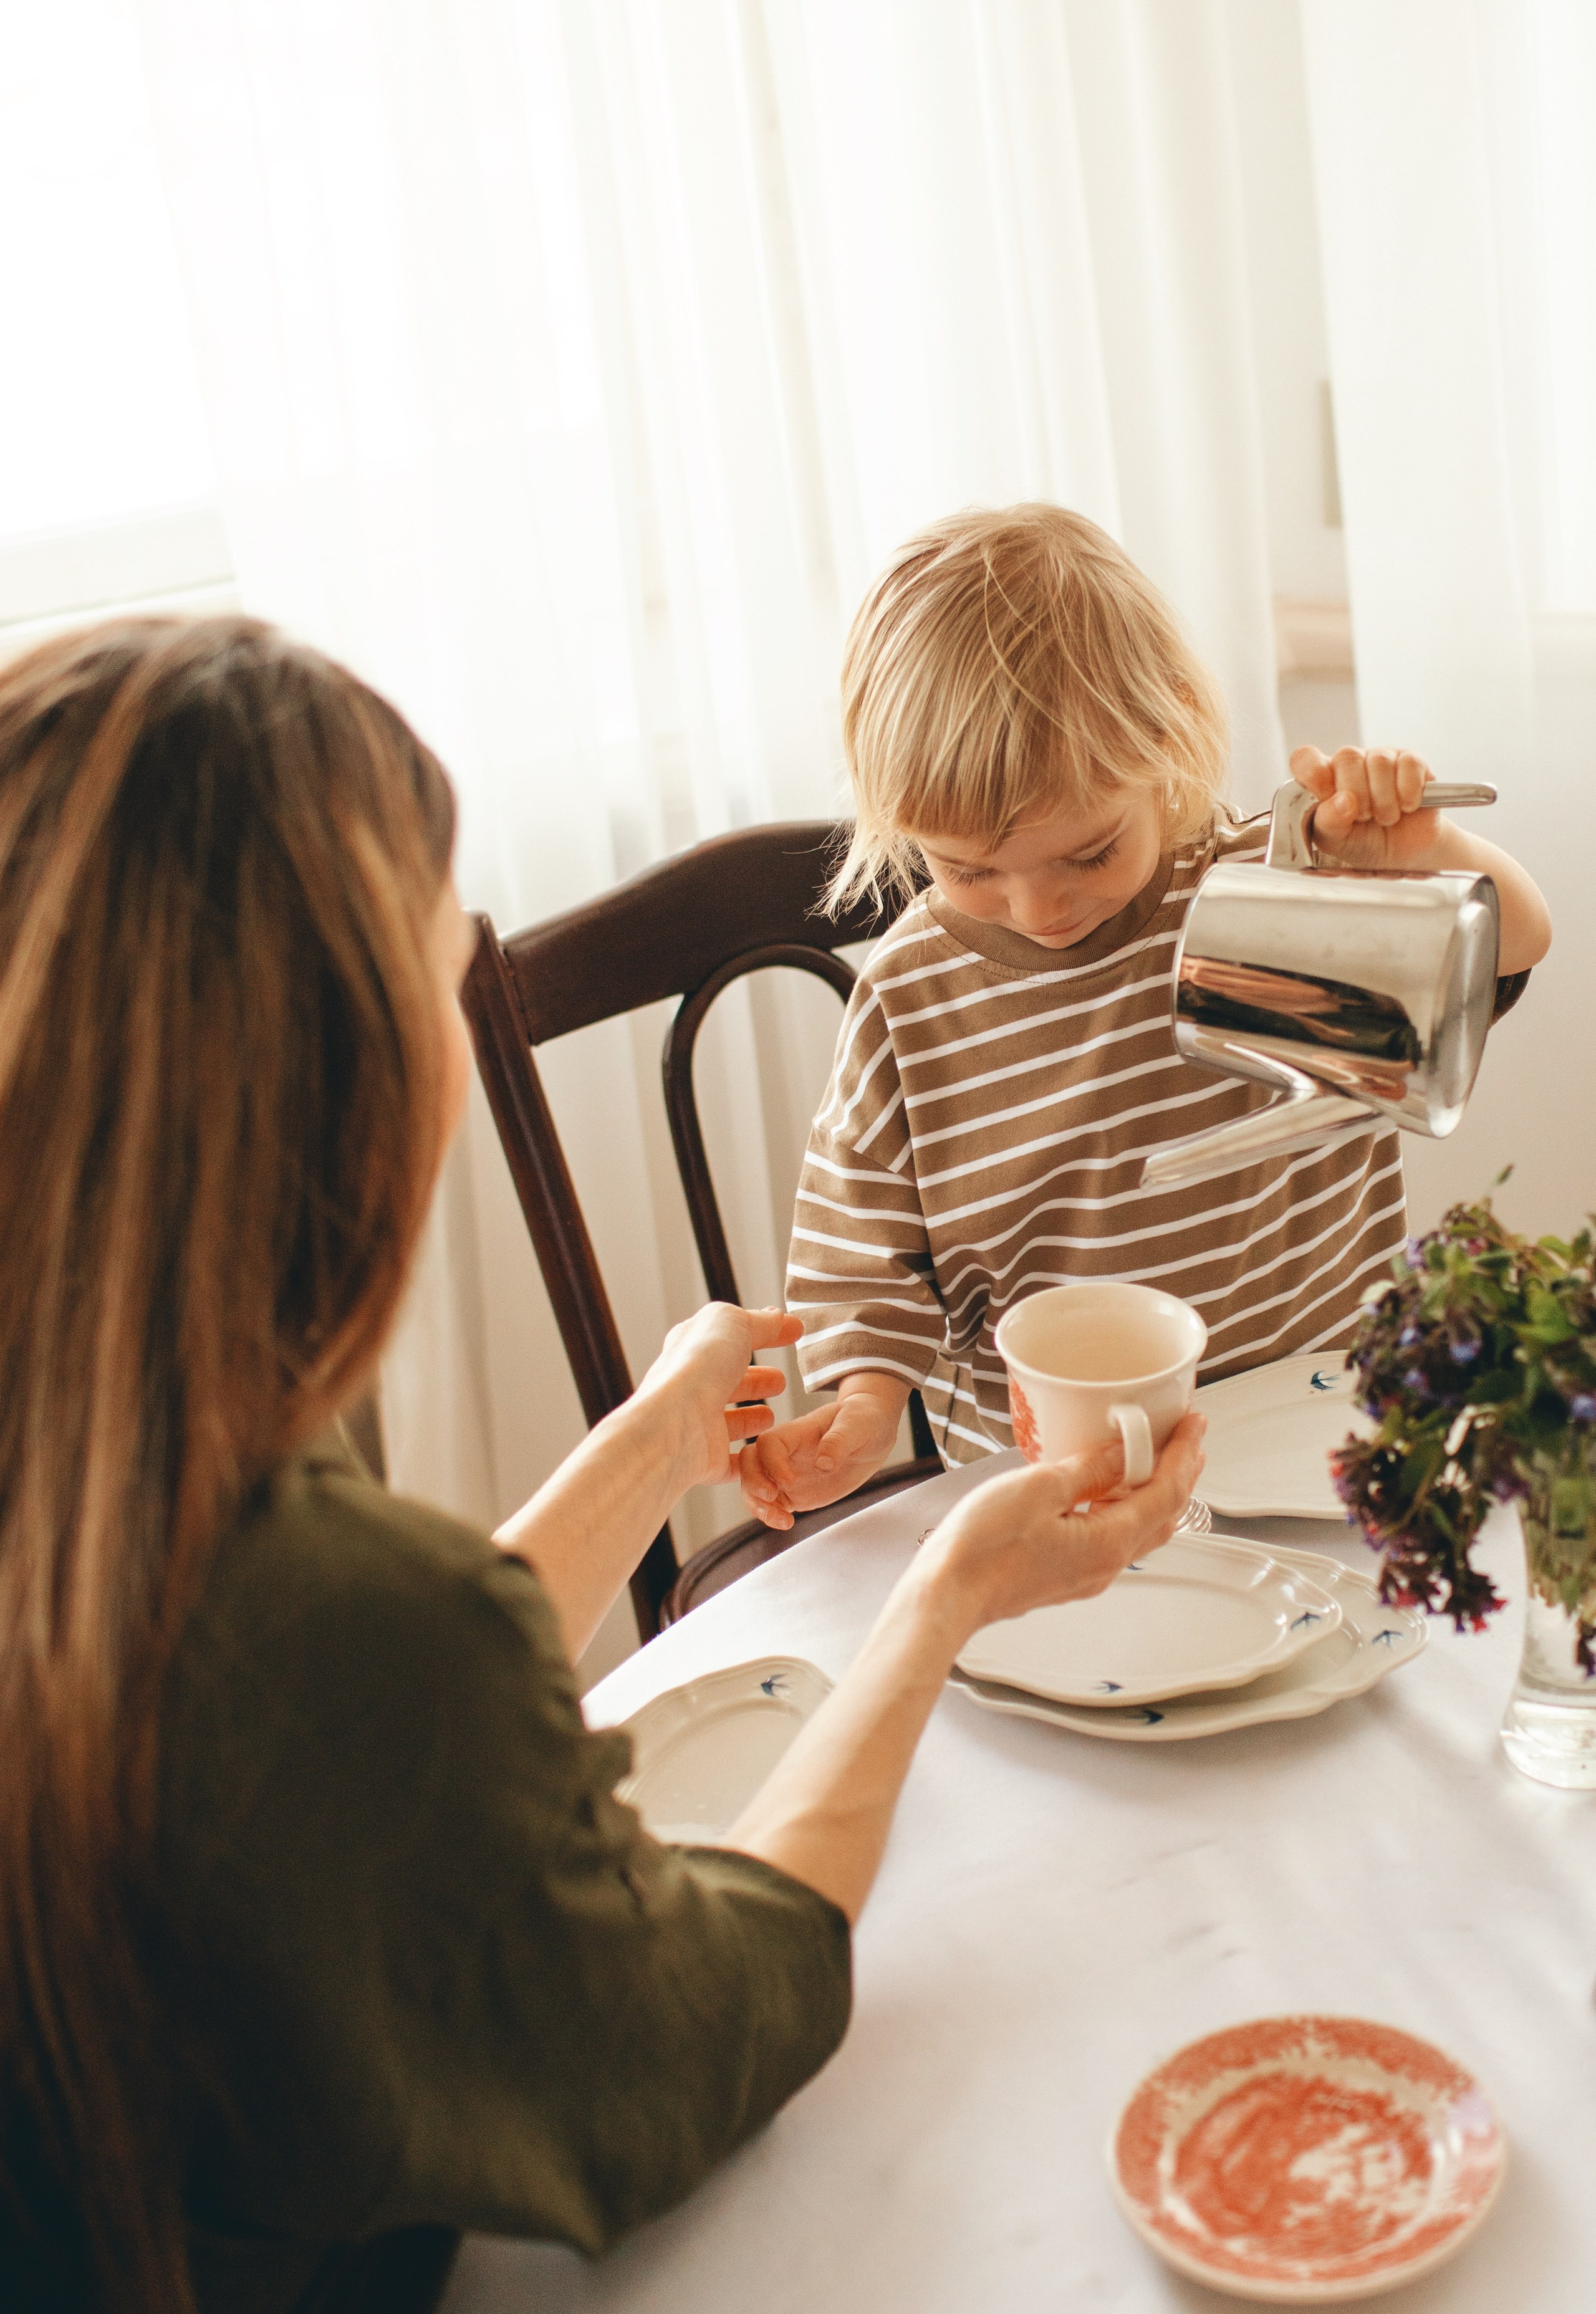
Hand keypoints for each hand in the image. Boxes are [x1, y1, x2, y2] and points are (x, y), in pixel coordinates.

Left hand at [631, 1303, 803, 1494]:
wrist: (676, 1423)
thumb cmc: (698, 1366)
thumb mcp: (733, 1324)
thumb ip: (759, 1321)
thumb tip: (778, 1317)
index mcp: (692, 1348)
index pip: (731, 1338)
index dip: (761, 1333)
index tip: (790, 1333)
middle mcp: (691, 1386)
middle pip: (727, 1381)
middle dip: (754, 1379)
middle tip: (780, 1380)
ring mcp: (698, 1423)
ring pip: (728, 1421)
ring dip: (750, 1418)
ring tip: (770, 1416)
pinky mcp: (707, 1457)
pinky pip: (732, 1461)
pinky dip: (749, 1458)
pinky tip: (766, 1454)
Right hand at [739, 1383, 904, 1529]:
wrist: (872, 1434)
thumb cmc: (863, 1419)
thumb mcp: (856, 1424)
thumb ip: (838, 1442)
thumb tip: (823, 1464)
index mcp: (797, 1431)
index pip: (769, 1443)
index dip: (772, 1463)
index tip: (789, 1481)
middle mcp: (786, 1452)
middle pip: (749, 1462)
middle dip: (752, 1482)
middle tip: (771, 1498)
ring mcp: (787, 1472)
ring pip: (753, 1486)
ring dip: (758, 1504)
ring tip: (781, 1519)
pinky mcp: (793, 1492)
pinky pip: (771, 1504)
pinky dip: (770, 1516)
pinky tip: (787, 1523)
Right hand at [916, 1412, 1206, 1639]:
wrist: (946, 1594)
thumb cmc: (982, 1549)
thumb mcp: (1040, 1488)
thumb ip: (1088, 1468)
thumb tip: (1121, 1451)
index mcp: (1109, 1542)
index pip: (1168, 1492)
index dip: (1184, 1453)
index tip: (1193, 1425)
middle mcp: (1105, 1565)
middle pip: (1162, 1515)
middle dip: (1178, 1474)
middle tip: (1185, 1441)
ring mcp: (1085, 1574)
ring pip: (1138, 1529)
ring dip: (1152, 1492)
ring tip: (1149, 1460)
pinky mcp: (1064, 1575)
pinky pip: (1109, 1538)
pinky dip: (1122, 1508)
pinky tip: (1103, 1491)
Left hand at [1290, 745, 1444, 869]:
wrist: (1405, 857)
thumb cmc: (1364, 845)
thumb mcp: (1336, 842)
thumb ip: (1328, 822)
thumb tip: (1342, 801)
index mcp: (1324, 779)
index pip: (1306, 758)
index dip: (1313, 772)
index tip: (1326, 795)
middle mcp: (1351, 764)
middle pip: (1347, 756)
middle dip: (1357, 793)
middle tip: (1365, 817)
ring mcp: (1382, 759)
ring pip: (1380, 760)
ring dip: (1384, 798)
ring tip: (1386, 818)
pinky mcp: (1413, 762)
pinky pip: (1409, 764)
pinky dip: (1408, 791)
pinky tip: (1407, 807)